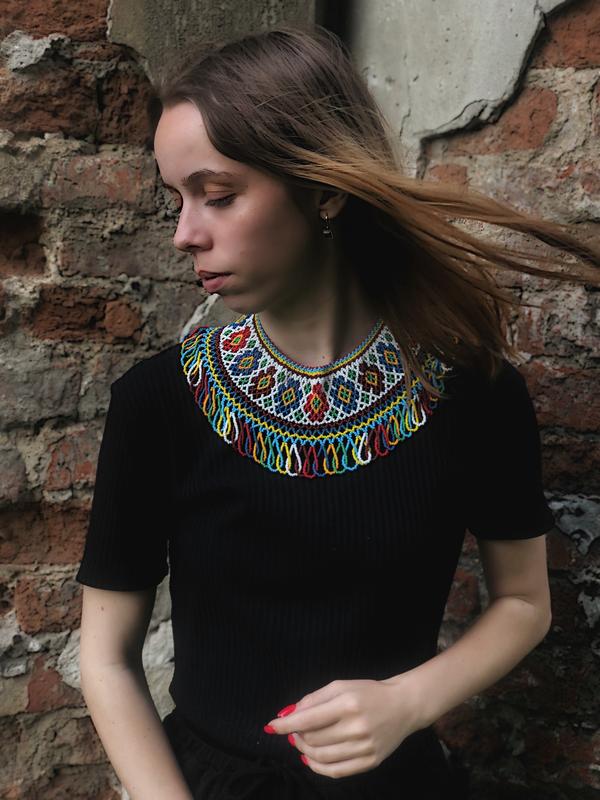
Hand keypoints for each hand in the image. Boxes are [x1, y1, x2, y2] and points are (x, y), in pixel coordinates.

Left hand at [264, 676, 423, 778]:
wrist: (403, 705)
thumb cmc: (368, 692)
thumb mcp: (340, 686)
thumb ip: (312, 699)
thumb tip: (287, 715)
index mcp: (347, 704)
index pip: (308, 719)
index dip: (285, 725)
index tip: (271, 726)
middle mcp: (356, 727)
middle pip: (313, 740)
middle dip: (297, 736)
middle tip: (295, 731)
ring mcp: (364, 748)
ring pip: (321, 758)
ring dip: (305, 751)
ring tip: (302, 742)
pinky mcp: (370, 762)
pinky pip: (336, 772)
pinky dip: (318, 767)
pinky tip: (311, 759)